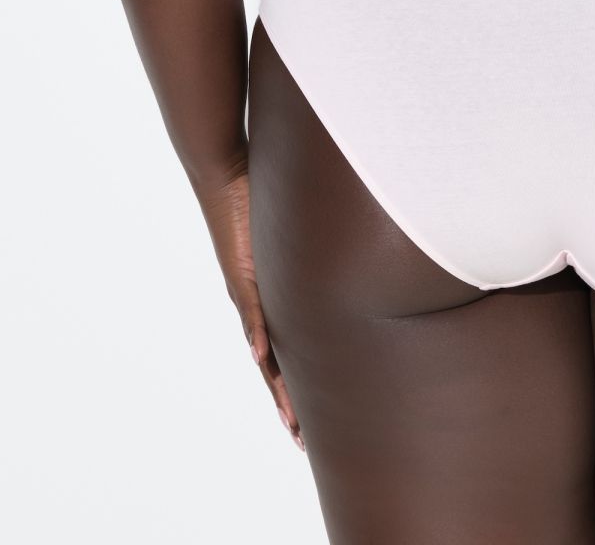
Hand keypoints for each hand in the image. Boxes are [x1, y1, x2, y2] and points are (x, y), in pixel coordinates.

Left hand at [196, 163, 304, 451]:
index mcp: (268, 301)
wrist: (224, 176)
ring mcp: (248, 293)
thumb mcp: (292, 234)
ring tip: (289, 421)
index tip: (304, 422)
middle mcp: (255, 305)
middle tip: (300, 442)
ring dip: (275, 386)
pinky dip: (258, 335)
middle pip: (272, 368)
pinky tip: (263, 359)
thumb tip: (346, 248)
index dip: (292, 389)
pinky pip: (253, 310)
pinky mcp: (242, 274)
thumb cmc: (258, 199)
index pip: (282, 355)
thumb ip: (314, 247)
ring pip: (263, 353)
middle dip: (287, 404)